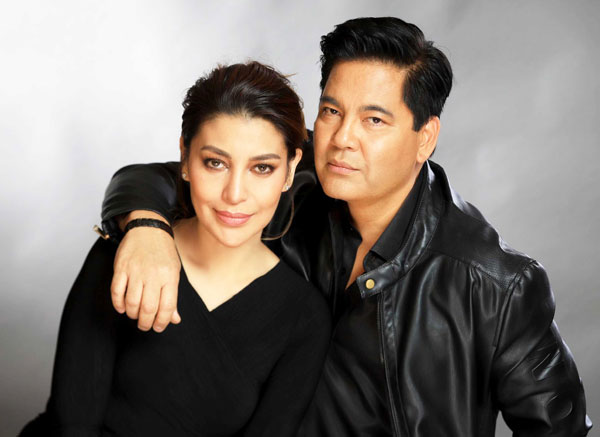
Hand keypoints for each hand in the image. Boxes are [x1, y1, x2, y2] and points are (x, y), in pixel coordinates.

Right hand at [111, 211, 180, 331]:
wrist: (148, 229)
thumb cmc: (163, 252)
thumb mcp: (174, 272)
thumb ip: (172, 296)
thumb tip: (174, 319)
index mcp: (169, 276)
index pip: (167, 306)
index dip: (162, 322)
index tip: (158, 327)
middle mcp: (153, 274)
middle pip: (148, 308)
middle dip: (146, 323)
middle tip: (145, 326)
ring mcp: (136, 271)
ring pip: (132, 302)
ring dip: (132, 314)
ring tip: (135, 316)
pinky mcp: (121, 268)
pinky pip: (116, 291)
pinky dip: (118, 304)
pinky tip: (122, 308)